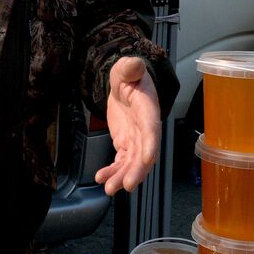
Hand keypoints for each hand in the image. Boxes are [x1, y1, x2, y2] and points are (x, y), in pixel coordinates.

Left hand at [95, 57, 161, 195]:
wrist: (126, 85)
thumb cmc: (130, 75)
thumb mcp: (127, 68)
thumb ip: (131, 68)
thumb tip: (134, 64)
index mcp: (148, 109)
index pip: (151, 128)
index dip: (151, 144)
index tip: (148, 158)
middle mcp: (145, 128)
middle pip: (143, 153)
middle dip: (136, 171)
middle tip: (127, 186)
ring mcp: (136, 139)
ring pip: (132, 163)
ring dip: (122, 176)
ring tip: (109, 188)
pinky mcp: (125, 144)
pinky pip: (120, 161)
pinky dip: (112, 171)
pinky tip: (101, 179)